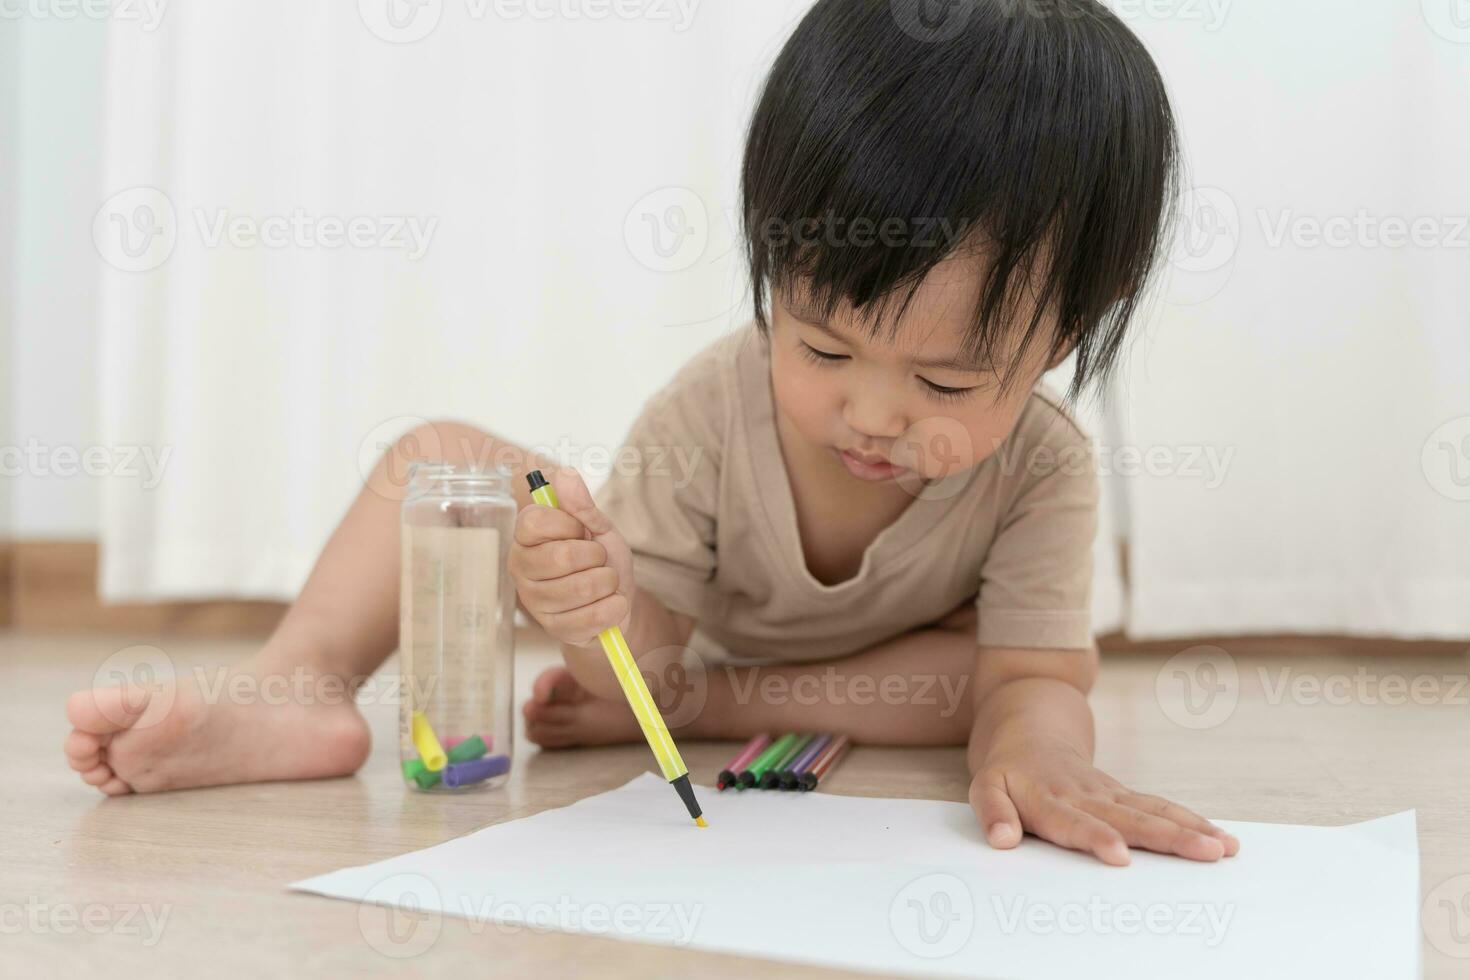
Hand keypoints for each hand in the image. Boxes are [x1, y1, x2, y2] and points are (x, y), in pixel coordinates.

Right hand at [509, 466, 635, 646]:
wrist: (616, 599)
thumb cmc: (600, 559)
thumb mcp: (597, 526)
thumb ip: (581, 504)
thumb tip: (564, 473)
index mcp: (525, 537)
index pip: (536, 521)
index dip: (570, 524)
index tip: (580, 531)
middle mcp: (520, 568)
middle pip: (563, 556)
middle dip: (596, 556)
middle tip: (597, 559)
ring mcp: (535, 602)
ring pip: (583, 587)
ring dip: (608, 581)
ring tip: (604, 581)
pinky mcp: (554, 630)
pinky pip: (593, 616)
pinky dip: (614, 607)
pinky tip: (608, 604)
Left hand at [971, 738, 1240, 865]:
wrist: (1030, 729)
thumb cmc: (1007, 770)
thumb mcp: (985, 787)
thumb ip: (992, 812)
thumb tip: (1001, 841)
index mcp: (1049, 799)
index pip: (1074, 823)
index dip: (1096, 838)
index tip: (1120, 856)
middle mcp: (1086, 796)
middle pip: (1129, 818)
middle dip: (1168, 838)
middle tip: (1206, 853)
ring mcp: (1109, 794)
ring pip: (1153, 811)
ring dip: (1189, 830)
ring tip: (1223, 848)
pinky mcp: (1124, 794)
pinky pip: (1159, 807)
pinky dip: (1190, 822)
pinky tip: (1221, 838)